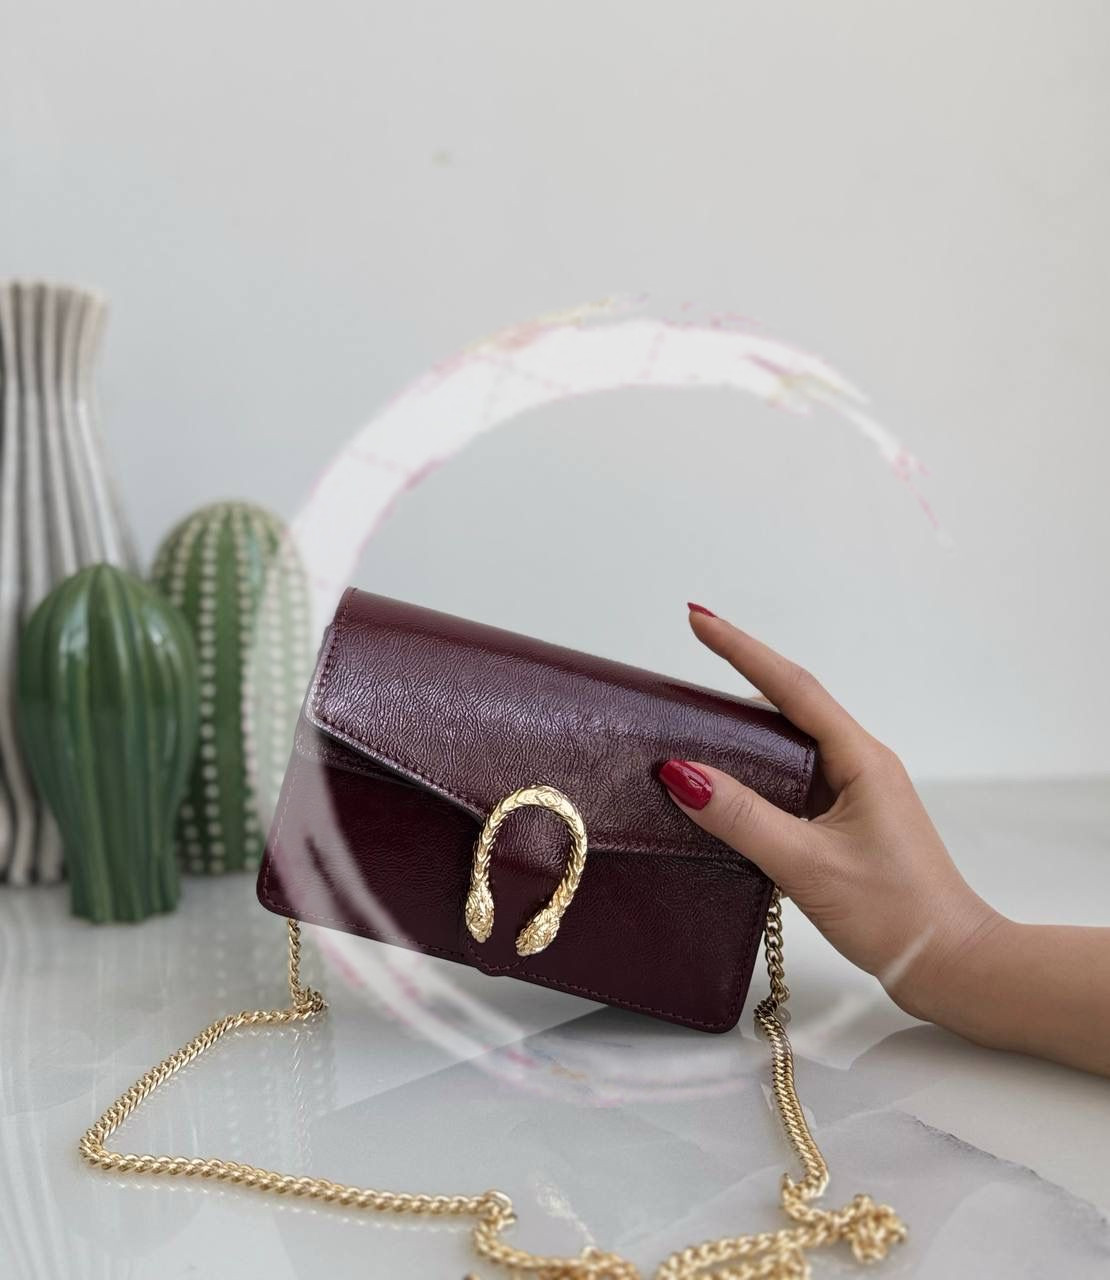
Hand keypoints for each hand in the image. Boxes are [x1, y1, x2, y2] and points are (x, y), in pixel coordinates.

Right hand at [658, 607, 1000, 1020]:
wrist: (948, 962)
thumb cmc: (892, 912)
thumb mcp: (807, 864)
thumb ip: (742, 817)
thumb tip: (680, 772)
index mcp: (860, 759)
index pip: (791, 687)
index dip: (741, 649)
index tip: (698, 619)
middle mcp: (859, 765)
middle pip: (788, 707)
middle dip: (737, 680)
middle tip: (685, 665)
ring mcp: (854, 793)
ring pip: (789, 746)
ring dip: (743, 732)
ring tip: (691, 724)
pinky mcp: (846, 822)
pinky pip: (792, 780)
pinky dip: (755, 774)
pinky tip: (725, 788)